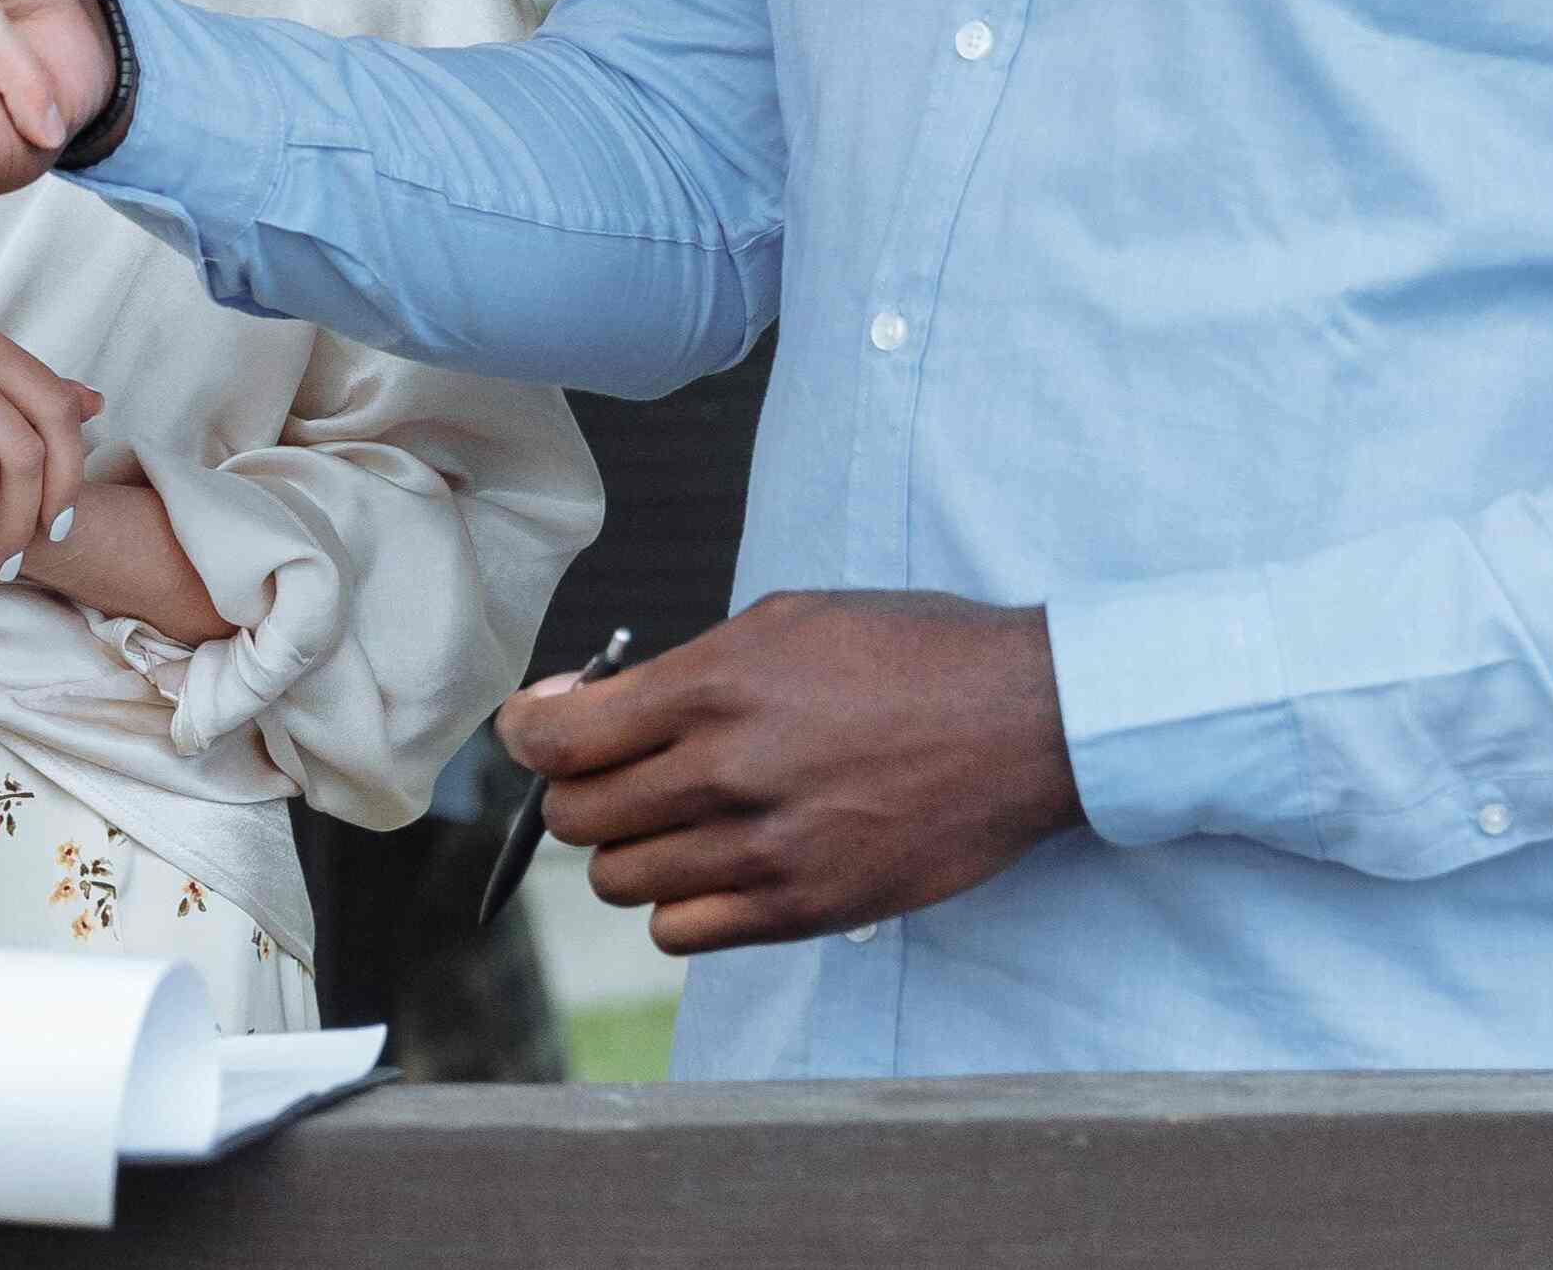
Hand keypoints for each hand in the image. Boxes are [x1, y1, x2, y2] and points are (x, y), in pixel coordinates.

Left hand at [499, 590, 1081, 952]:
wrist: (1025, 719)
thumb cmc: (907, 654)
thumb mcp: (783, 621)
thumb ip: (674, 669)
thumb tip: (575, 706)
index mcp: (712, 687)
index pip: (553, 741)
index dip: (527, 737)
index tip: (539, 731)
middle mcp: (728, 772)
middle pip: (575, 817)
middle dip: (577, 792)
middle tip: (615, 773)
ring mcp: (767, 851)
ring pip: (618, 881)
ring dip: (629, 850)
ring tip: (674, 818)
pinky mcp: (806, 909)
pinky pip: (680, 932)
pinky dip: (678, 905)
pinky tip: (713, 865)